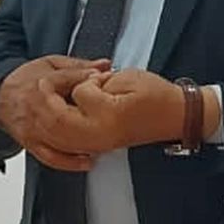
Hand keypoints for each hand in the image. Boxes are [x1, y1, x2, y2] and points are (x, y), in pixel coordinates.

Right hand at [0, 56, 110, 170]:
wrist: (0, 96)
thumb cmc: (27, 80)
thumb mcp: (52, 65)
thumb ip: (79, 66)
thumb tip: (106, 66)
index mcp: (40, 86)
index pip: (71, 82)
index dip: (91, 80)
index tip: (106, 80)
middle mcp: (36, 110)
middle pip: (67, 116)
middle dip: (90, 117)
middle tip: (111, 115)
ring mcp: (33, 130)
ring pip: (60, 142)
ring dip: (83, 144)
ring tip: (104, 142)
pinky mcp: (31, 144)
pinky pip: (51, 158)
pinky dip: (69, 162)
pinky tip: (87, 162)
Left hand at [36, 67, 185, 153]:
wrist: (177, 116)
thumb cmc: (157, 96)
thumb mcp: (126, 79)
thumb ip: (95, 83)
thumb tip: (76, 88)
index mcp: (107, 116)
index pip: (73, 96)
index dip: (72, 79)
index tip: (80, 73)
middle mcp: (99, 135)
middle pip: (55, 122)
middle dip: (47, 101)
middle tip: (49, 83)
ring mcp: (98, 145)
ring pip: (56, 139)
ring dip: (47, 118)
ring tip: (50, 99)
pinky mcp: (98, 148)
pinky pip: (67, 150)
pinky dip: (55, 136)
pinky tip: (56, 122)